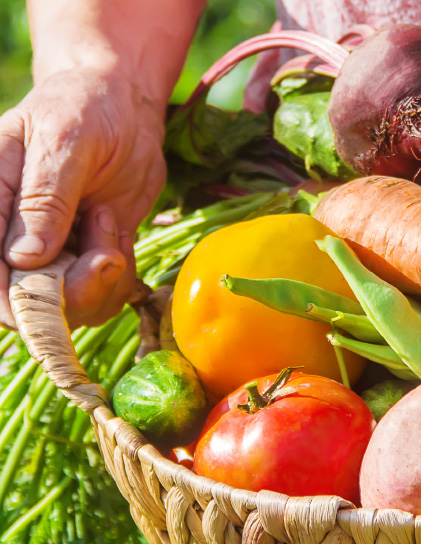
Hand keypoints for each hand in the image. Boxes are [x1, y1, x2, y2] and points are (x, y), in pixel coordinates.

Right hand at [0, 68, 166, 329]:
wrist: (122, 108)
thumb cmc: (81, 109)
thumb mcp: (62, 140)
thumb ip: (44, 197)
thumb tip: (23, 258)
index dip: (10, 301)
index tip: (49, 299)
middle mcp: (14, 237)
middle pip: (29, 302)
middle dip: (74, 291)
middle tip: (106, 254)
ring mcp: (54, 252)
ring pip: (71, 304)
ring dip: (102, 280)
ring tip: (108, 221)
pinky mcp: (89, 256)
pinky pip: (104, 292)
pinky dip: (120, 274)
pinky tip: (119, 233)